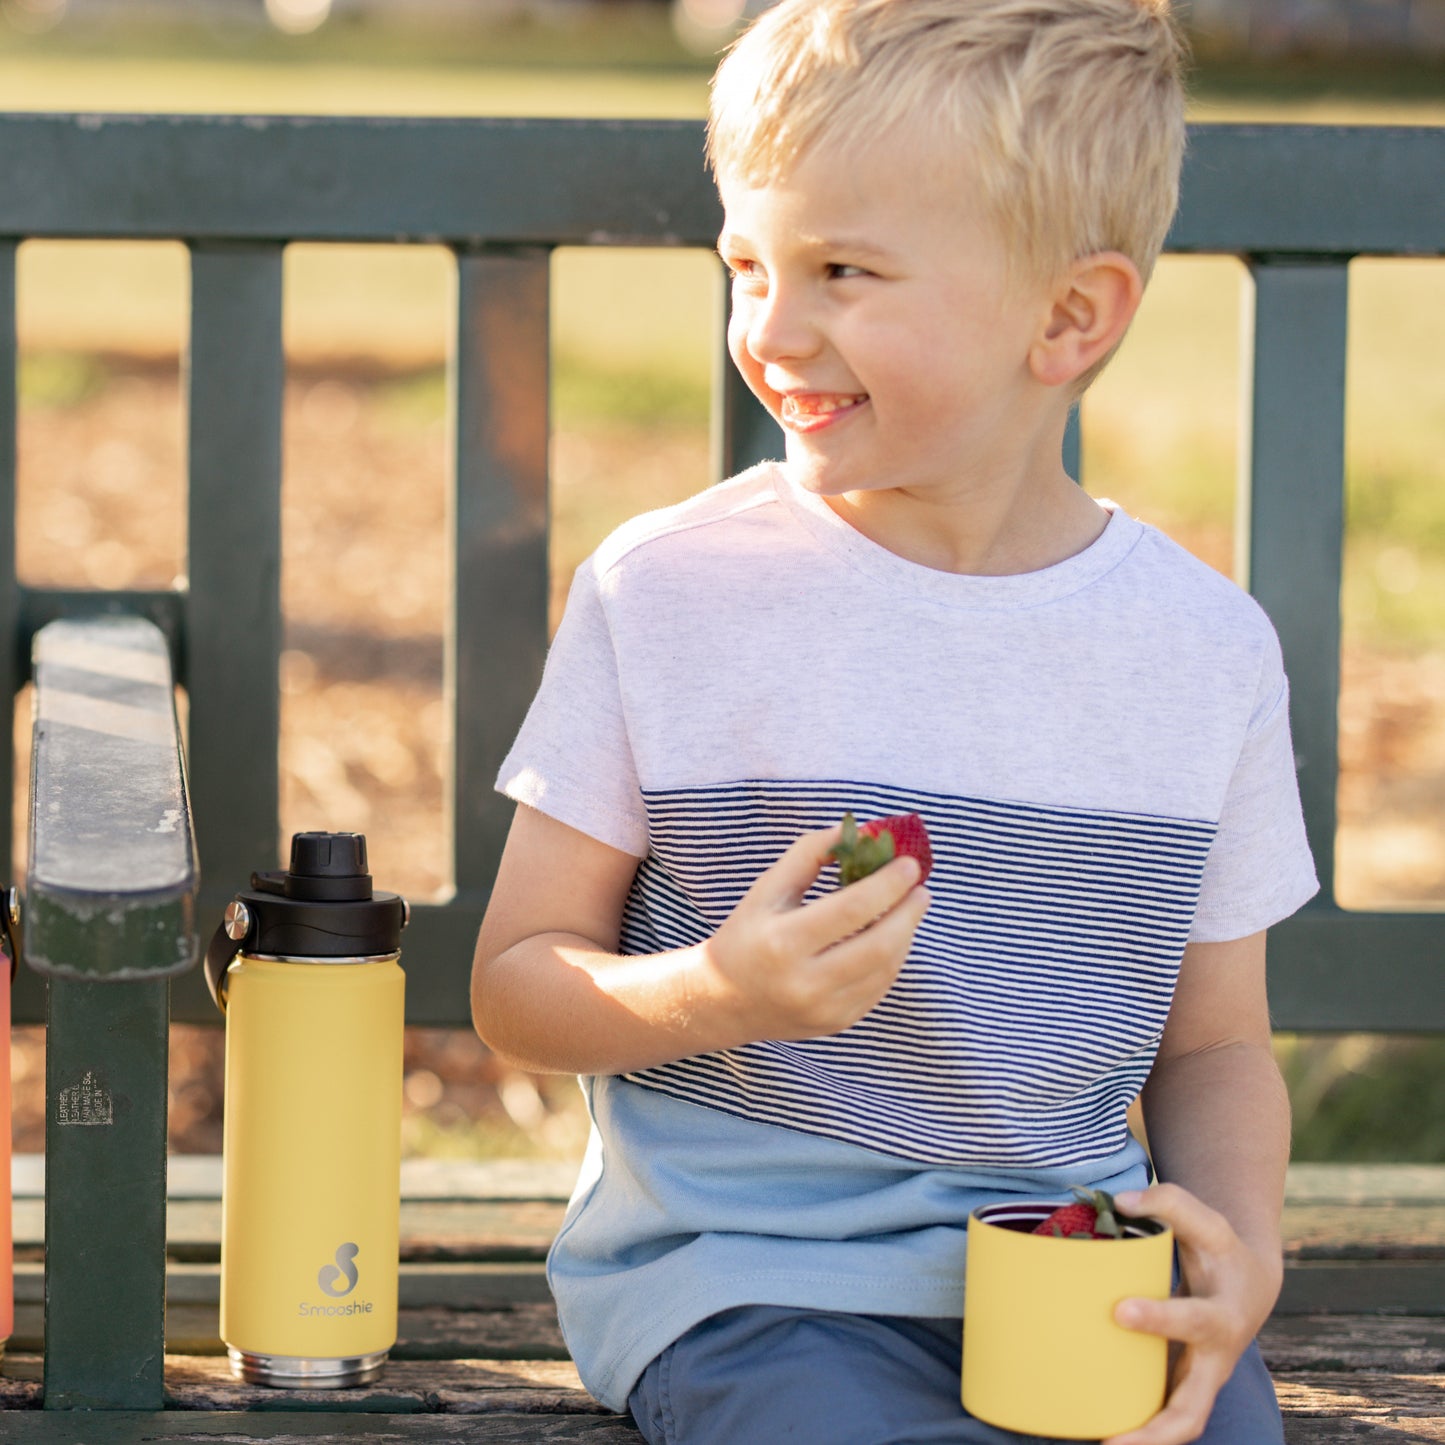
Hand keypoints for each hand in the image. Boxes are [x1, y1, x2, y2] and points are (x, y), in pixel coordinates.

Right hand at [702, 822, 929, 1044]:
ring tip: (910, 907)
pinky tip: (893, 937)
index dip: (887, 885)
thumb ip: (807, 855)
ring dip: (905, 934)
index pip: (850, 910)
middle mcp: (805, 982)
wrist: (726, 1001)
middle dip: (908, 912)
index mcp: (782, 943)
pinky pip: (879, 988)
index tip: (909, 864)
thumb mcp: (766, 890)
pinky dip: (893, 958)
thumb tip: (852, 831)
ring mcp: (824, 1009)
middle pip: (878, 945)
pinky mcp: (837, 1022)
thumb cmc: (747, 935)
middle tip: (921, 888)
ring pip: (885, 968)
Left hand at [1102, 1184, 1282, 1444]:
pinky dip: (1136, 1429)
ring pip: (1179, 1425)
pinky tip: (1094, 1428)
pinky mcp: (1181, 1384)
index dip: (1160, 1319)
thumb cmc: (1221, 1251)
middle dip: (1156, 1428)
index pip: (1194, 1322)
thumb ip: (1169, 1204)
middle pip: (1192, 1409)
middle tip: (1112, 1440)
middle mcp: (1213, 1360)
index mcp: (1223, 1318)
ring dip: (1144, 1443)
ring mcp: (1198, 1380)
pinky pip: (1161, 1416)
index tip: (1120, 1310)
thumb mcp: (1207, 1222)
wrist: (1249, 1285)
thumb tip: (1119, 1202)